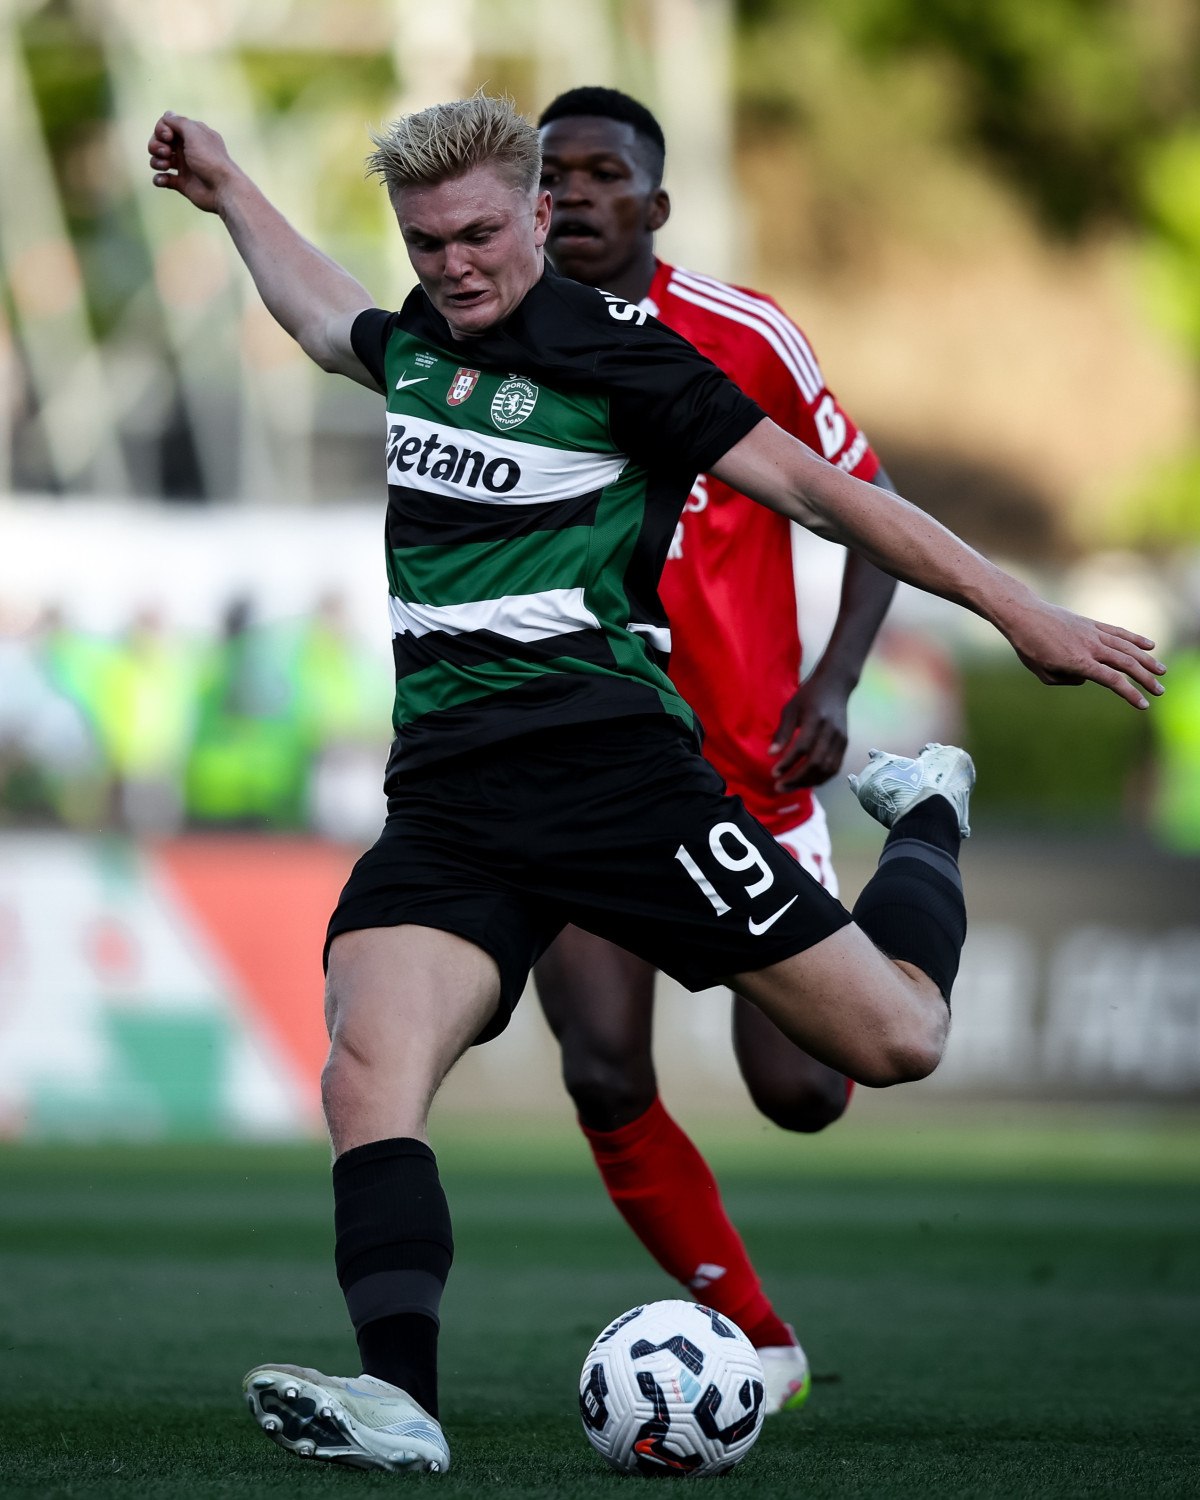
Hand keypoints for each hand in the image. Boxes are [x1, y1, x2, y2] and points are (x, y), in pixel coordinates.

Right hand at [147, 112, 236, 213]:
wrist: (223, 189)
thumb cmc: (210, 159)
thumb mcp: (194, 133)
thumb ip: (178, 122)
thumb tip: (167, 115)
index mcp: (192, 134)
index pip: (167, 125)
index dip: (161, 129)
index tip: (168, 137)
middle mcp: (187, 149)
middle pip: (159, 142)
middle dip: (155, 145)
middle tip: (166, 153)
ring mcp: (185, 167)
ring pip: (158, 160)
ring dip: (156, 161)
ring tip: (166, 166)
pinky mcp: (182, 183)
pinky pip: (162, 179)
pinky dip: (158, 179)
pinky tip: (163, 180)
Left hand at [769, 671, 849, 790]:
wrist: (836, 686)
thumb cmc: (809, 696)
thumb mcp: (791, 708)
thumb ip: (782, 732)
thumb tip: (771, 754)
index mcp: (815, 719)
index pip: (802, 747)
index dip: (788, 763)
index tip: (774, 773)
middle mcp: (831, 731)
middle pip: (815, 762)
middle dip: (796, 779)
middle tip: (779, 787)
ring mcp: (841, 739)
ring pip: (827, 769)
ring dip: (808, 782)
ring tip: (790, 787)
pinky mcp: (845, 744)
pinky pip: (834, 767)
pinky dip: (821, 778)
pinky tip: (807, 782)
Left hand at [1006, 599, 1165, 708]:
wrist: (1025, 615)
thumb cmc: (1030, 647)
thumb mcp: (1044, 674)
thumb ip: (1068, 680)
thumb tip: (1086, 678)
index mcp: (1079, 662)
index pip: (1112, 680)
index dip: (1130, 693)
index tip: (1143, 704)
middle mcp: (1091, 647)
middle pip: (1126, 664)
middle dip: (1146, 679)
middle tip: (1160, 690)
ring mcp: (1093, 633)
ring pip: (1127, 647)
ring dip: (1147, 660)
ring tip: (1162, 671)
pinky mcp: (1092, 624)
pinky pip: (1118, 632)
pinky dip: (1136, 639)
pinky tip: (1150, 645)